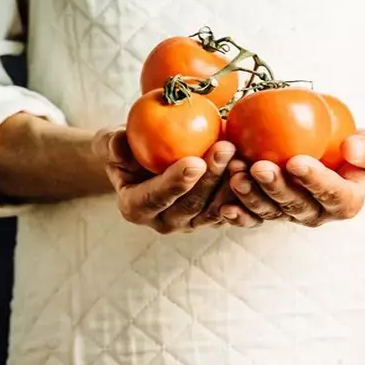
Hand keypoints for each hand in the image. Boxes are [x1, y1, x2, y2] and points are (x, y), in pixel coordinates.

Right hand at [92, 127, 238, 233]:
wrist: (147, 159)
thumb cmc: (127, 147)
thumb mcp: (112, 141)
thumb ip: (112, 143)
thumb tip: (118, 145)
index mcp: (135, 207)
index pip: (155, 198)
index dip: (175, 183)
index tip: (194, 161)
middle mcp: (162, 222)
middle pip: (190, 205)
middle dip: (210, 178)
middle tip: (226, 147)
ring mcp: (190, 224)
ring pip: (214, 209)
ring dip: (231, 184)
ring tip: (243, 155)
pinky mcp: (212, 218)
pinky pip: (231, 209)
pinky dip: (243, 191)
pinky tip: (253, 166)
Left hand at [221, 129, 364, 226]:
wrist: (346, 155)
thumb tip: (353, 147)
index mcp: (345, 201)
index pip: (331, 194)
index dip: (314, 180)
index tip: (297, 162)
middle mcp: (317, 213)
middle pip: (294, 205)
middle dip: (275, 187)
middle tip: (258, 167)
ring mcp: (290, 212)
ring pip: (268, 210)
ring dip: (249, 195)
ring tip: (235, 173)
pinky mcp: (269, 207)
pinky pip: (251, 214)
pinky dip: (237, 213)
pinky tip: (221, 207)